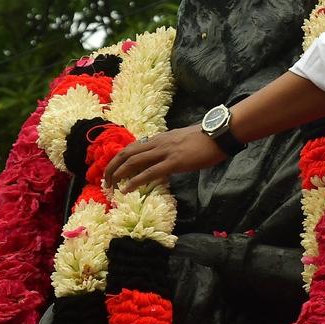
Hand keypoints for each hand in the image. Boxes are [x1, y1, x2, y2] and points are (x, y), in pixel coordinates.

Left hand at [103, 124, 227, 192]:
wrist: (219, 134)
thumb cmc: (206, 138)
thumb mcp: (183, 141)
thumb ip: (172, 148)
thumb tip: (166, 159)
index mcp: (160, 138)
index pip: (134, 147)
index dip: (120, 158)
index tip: (113, 170)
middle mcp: (158, 143)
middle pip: (127, 153)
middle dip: (112, 166)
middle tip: (105, 180)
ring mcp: (165, 152)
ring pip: (133, 161)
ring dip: (118, 174)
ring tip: (110, 186)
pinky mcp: (173, 162)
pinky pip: (149, 172)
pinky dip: (134, 181)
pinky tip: (126, 189)